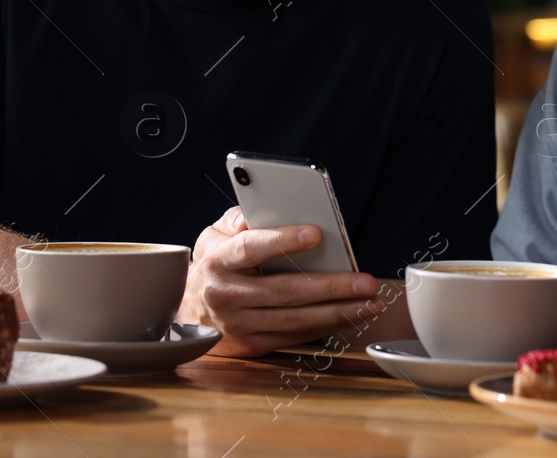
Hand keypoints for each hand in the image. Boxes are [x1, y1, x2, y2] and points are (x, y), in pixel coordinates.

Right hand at [178, 206, 385, 356]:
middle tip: (365, 281)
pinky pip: (295, 335)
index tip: (317, 234)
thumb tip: (256, 211)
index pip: (252, 248)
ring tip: (370, 302)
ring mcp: (240, 324)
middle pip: (285, 291)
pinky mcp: (253, 344)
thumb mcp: (213, 236)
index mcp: (218, 261)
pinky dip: (327, 327)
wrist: (186, 313)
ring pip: (295, 319)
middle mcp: (227, 294)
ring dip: (338, 312)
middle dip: (331, 287)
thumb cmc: (212, 266)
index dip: (283, 241)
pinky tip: (351, 316)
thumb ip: (236, 219)